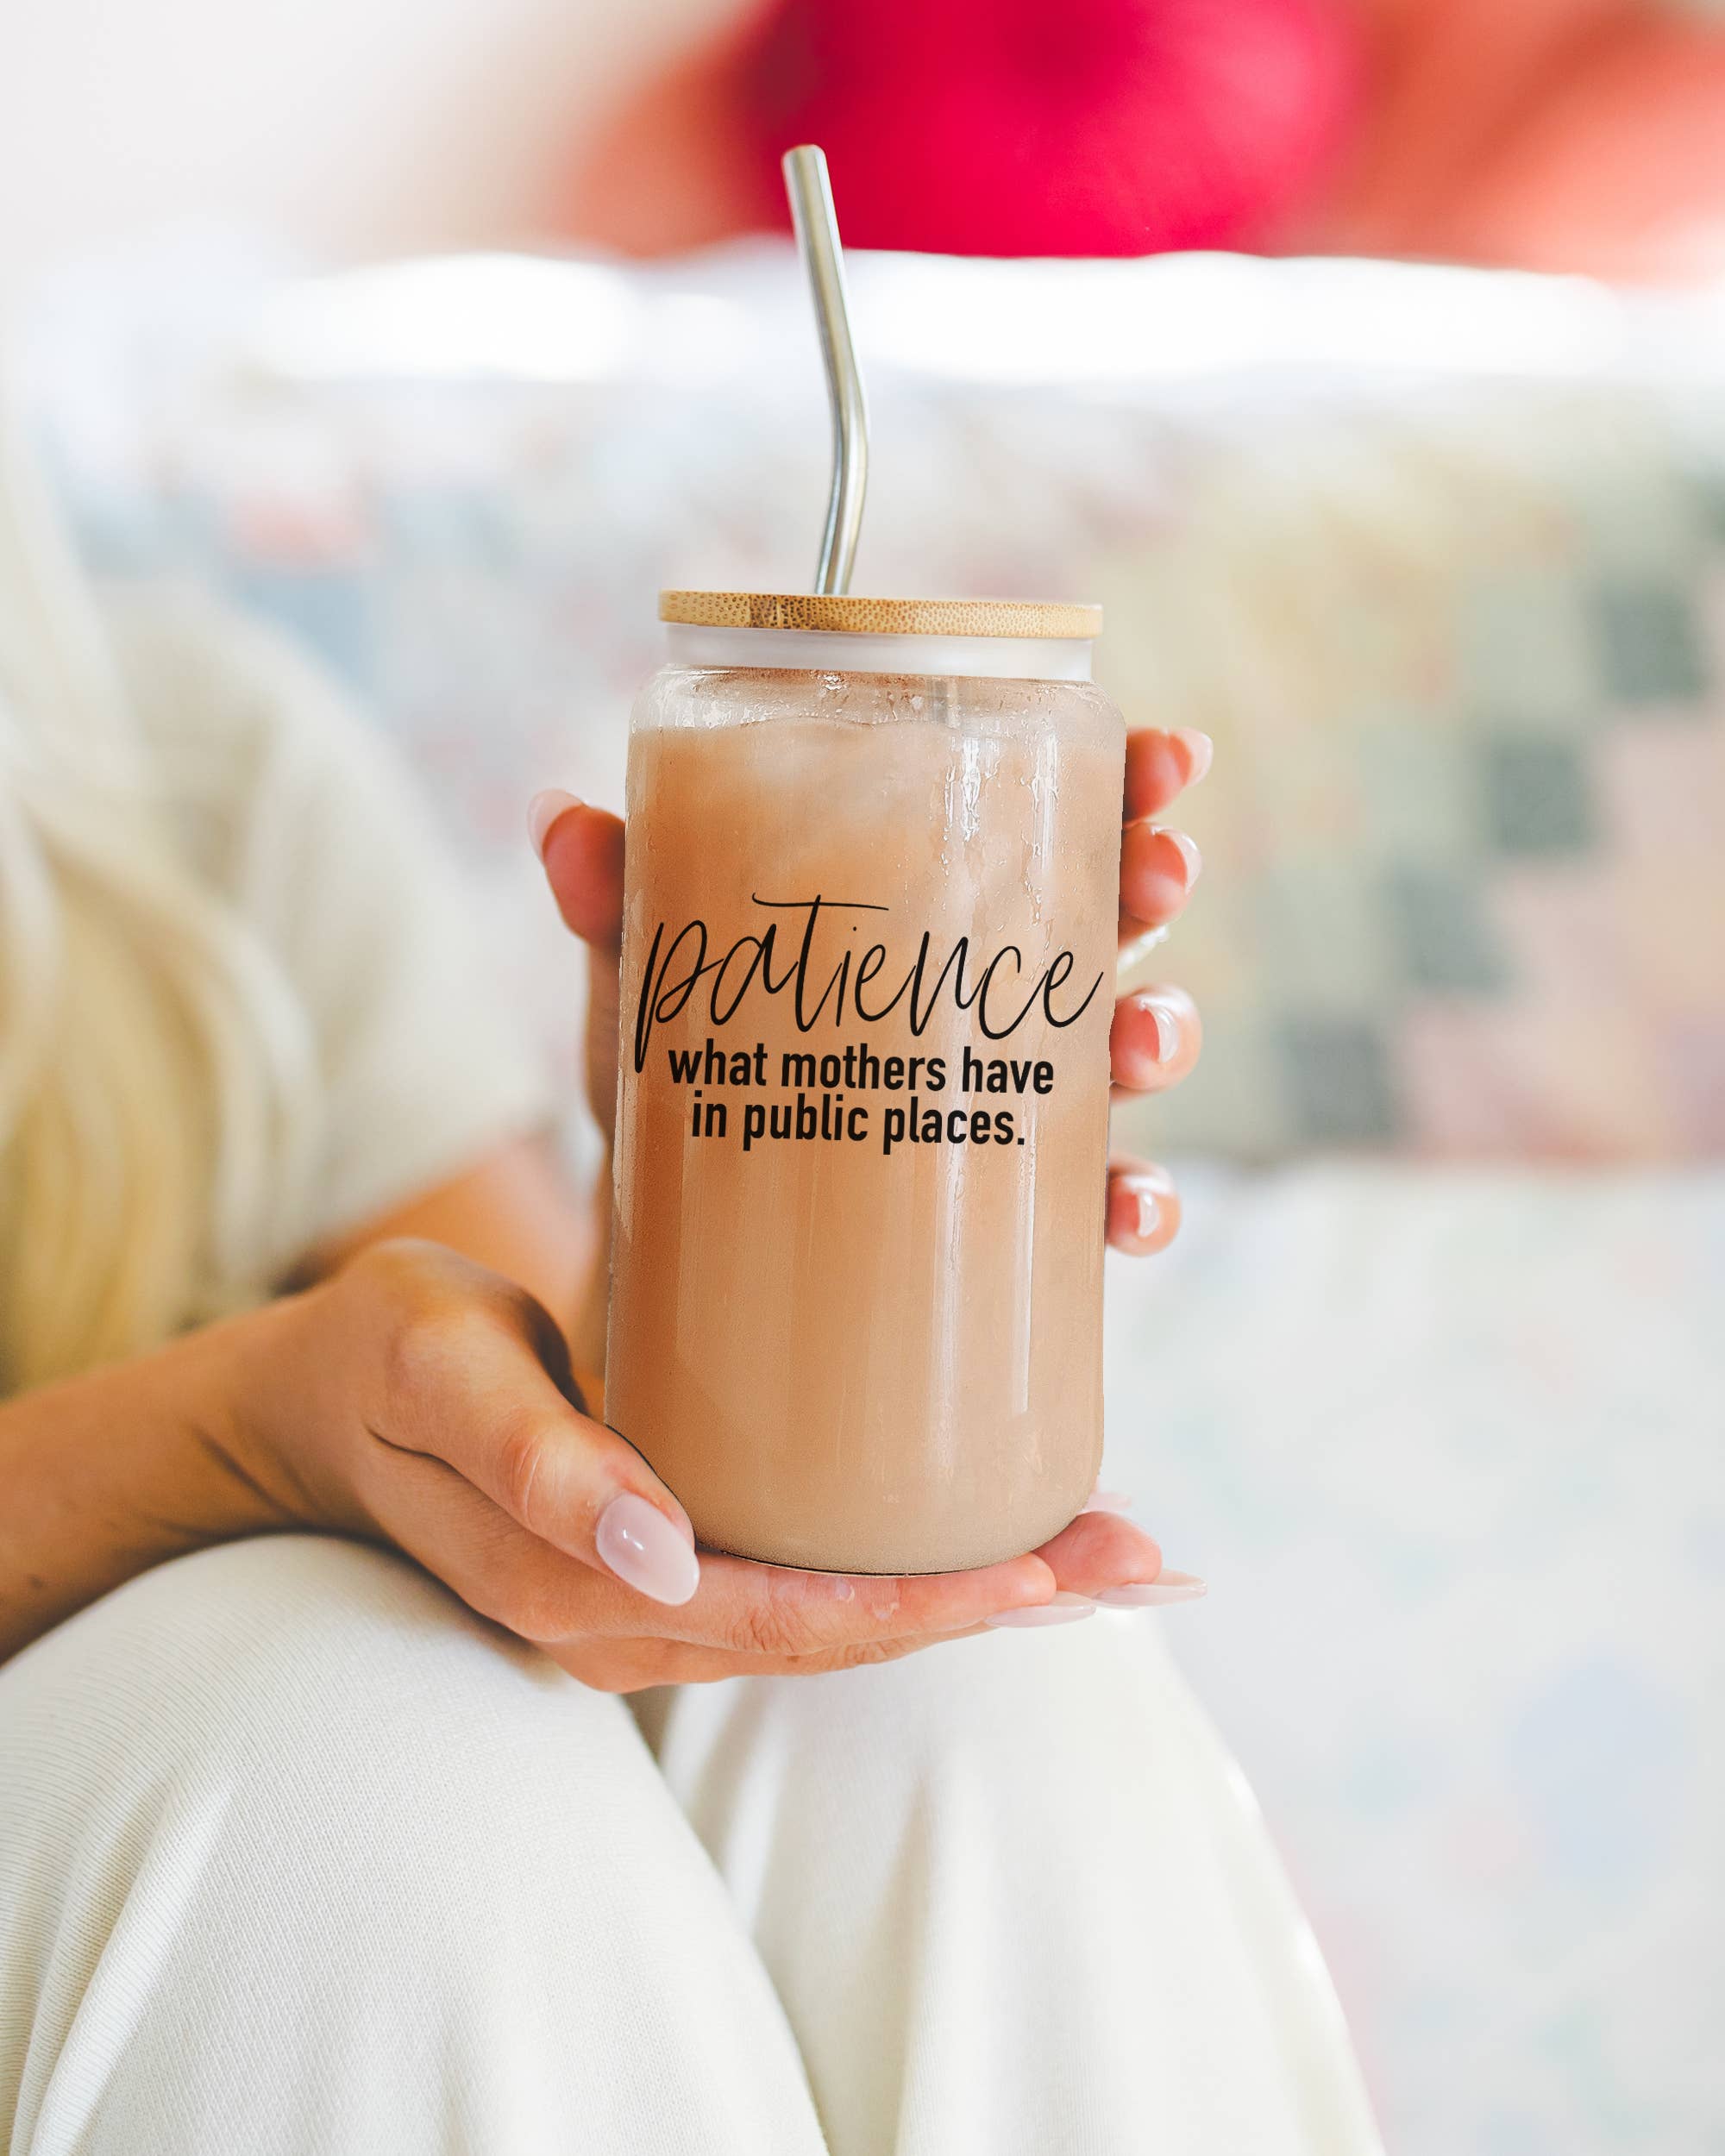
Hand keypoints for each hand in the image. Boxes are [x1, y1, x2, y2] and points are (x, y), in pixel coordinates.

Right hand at [230, 1240, 1181, 1691]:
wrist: (330, 1398)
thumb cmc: (391, 1359)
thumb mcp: (439, 1373)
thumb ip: (533, 1459)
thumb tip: (659, 1550)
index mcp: (587, 1591)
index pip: (791, 1621)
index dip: (929, 1606)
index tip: (1053, 1572)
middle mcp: (637, 1624)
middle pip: (844, 1637)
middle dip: (995, 1604)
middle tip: (1138, 1553)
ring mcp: (658, 1605)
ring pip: (841, 1622)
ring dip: (973, 1593)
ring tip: (1105, 1549)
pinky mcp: (675, 1560)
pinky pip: (809, 1582)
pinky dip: (909, 1569)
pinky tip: (989, 1532)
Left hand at [530, 721, 1208, 1258]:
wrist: (672, 1227)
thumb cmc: (690, 1064)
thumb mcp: (653, 977)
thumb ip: (619, 901)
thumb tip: (560, 825)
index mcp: (935, 897)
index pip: (1048, 813)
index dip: (1127, 776)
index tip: (1168, 754)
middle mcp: (993, 986)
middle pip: (1112, 912)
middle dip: (1154, 881)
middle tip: (1159, 871)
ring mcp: (1009, 1092)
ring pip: (1125, 1047)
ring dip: (1160, 1034)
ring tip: (1138, 1043)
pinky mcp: (1003, 1203)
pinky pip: (1097, 1199)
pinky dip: (1134, 1204)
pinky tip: (1127, 1211)